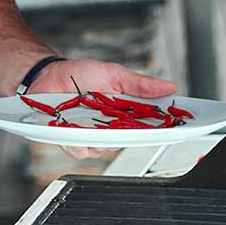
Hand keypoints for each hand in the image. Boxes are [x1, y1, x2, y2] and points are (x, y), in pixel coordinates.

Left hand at [30, 59, 177, 160]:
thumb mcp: (113, 74)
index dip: (164, 128)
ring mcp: (91, 136)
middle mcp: (110, 128)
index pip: (149, 125)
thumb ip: (139, 84)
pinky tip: (76, 130)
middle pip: (129, 141)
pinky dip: (79, 142)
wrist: (47, 75)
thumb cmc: (79, 75)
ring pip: (105, 149)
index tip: (178, 126)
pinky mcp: (71, 141)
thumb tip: (169, 86)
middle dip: (133, 135)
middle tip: (134, 124)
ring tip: (96, 121)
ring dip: (102, 137)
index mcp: (124, 113)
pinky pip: (81, 150)